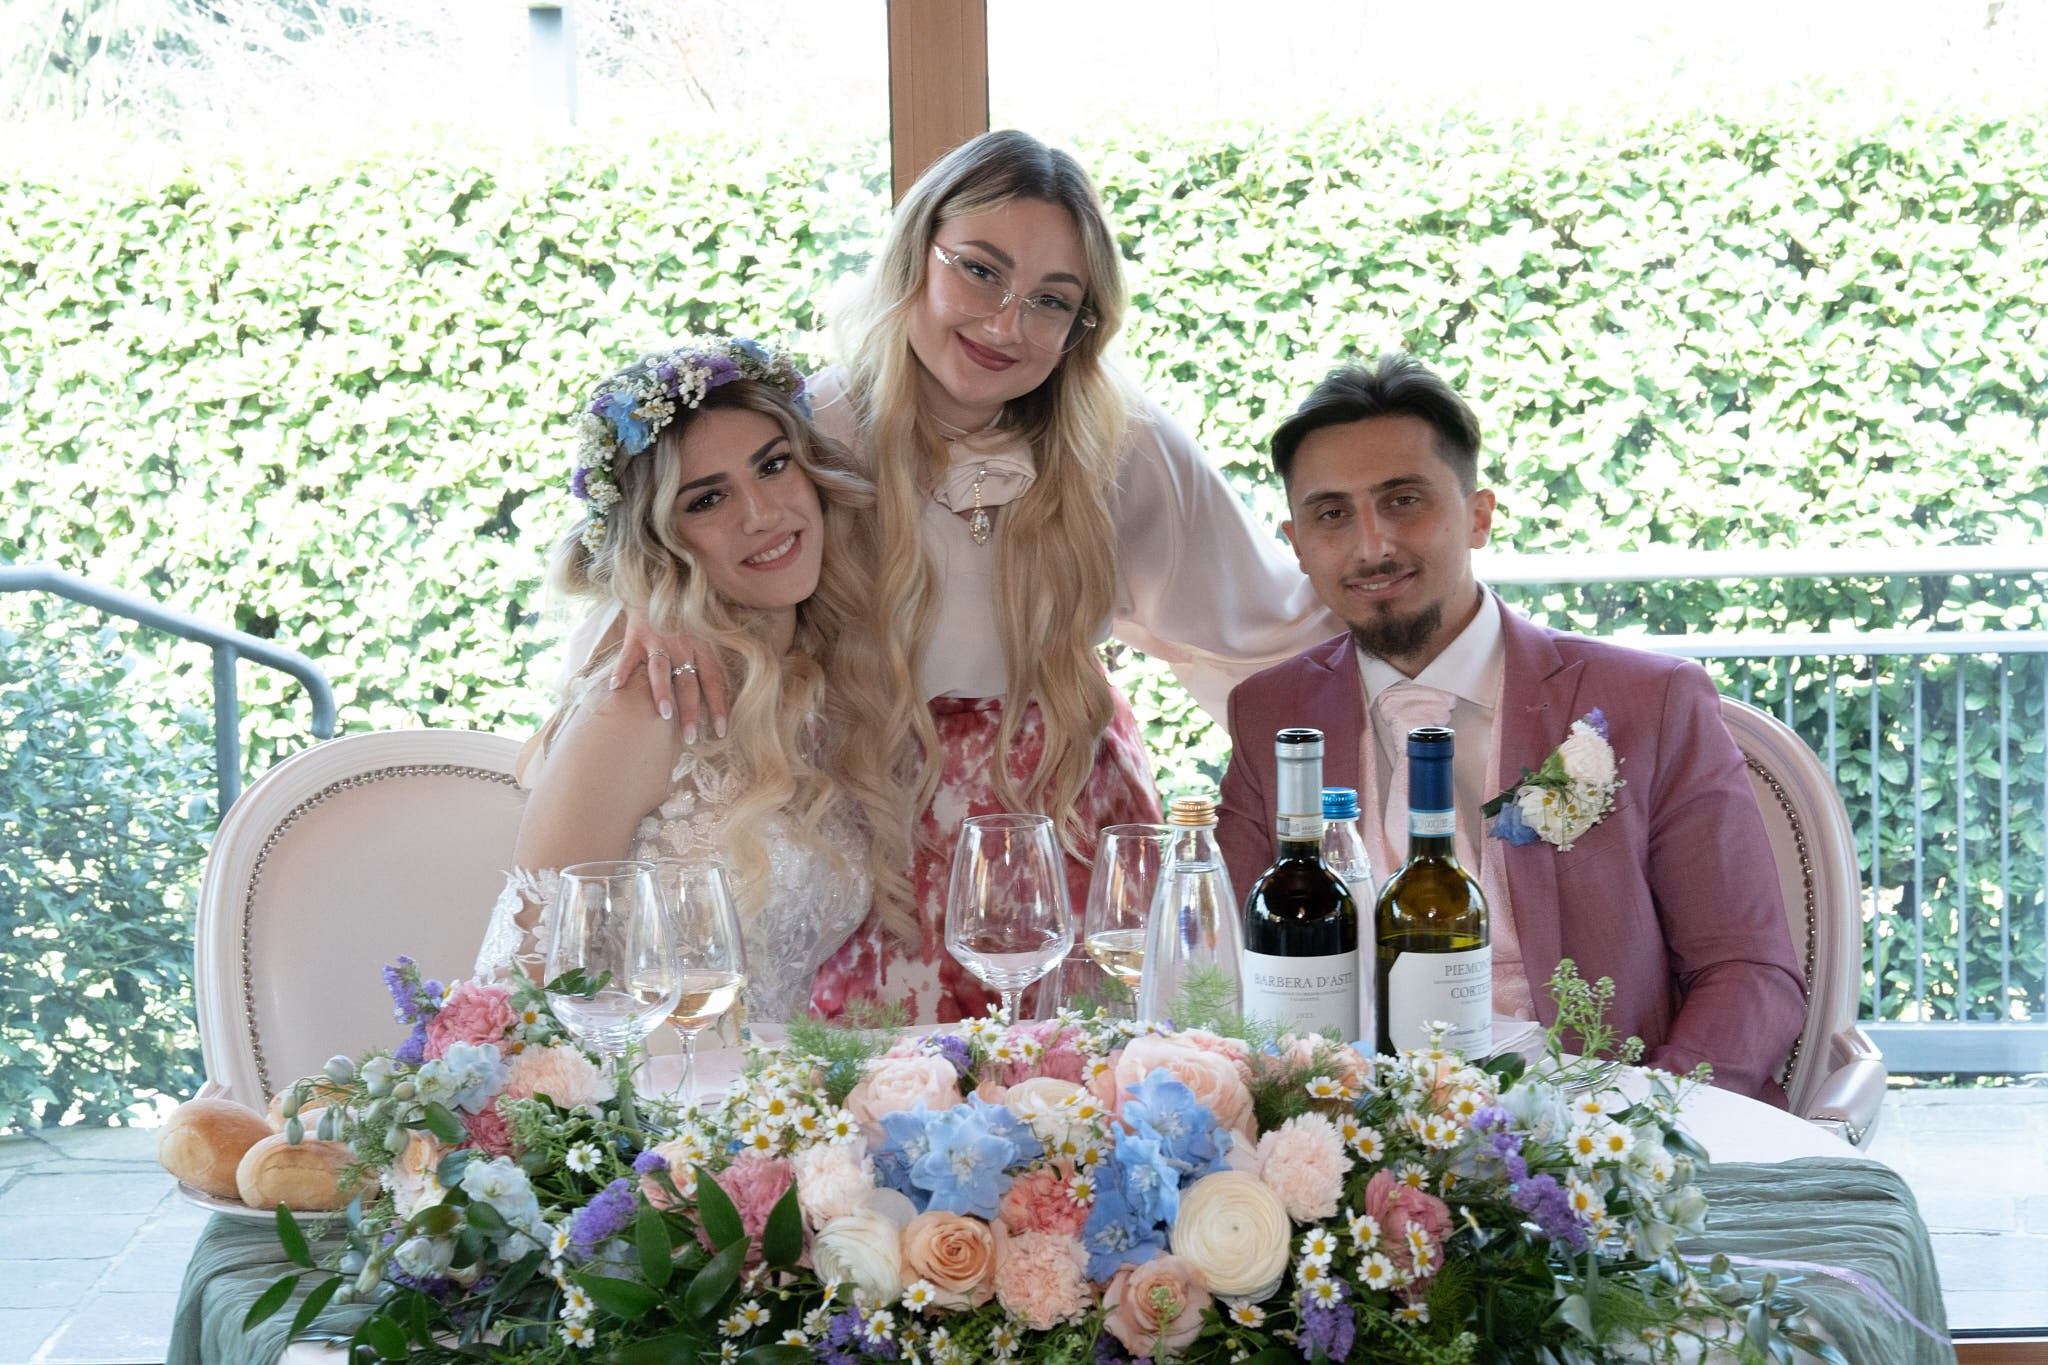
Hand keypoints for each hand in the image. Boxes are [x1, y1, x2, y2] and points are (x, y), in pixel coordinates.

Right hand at [612, 611, 727, 741]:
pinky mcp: (636, 634)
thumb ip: (710, 657)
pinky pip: (627, 656)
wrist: (660, 581)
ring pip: (662, 670)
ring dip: (663, 692)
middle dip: (691, 711)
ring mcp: (658, 640)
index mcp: (703, 647)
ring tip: (665, 715)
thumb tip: (723, 689)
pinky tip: (615, 688)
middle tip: (693, 738)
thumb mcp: (704, 631)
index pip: (714, 681)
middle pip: (689, 682)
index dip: (719, 706)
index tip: (722, 731)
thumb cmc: (684, 613)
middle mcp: (683, 645)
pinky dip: (621, 671)